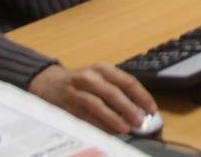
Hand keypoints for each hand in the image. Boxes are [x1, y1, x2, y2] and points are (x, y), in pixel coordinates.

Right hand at [28, 62, 156, 133]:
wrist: (49, 82)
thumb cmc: (81, 81)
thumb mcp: (100, 78)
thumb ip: (118, 90)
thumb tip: (139, 108)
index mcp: (102, 68)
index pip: (127, 81)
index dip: (141, 96)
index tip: (151, 109)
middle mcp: (90, 77)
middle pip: (113, 92)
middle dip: (129, 108)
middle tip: (140, 120)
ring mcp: (78, 90)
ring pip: (98, 104)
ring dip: (114, 118)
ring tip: (126, 128)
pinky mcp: (68, 104)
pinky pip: (86, 116)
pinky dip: (99, 124)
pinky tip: (109, 131)